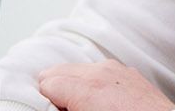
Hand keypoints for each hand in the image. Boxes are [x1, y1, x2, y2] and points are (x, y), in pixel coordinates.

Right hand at [36, 60, 174, 110]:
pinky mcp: (128, 73)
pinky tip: (102, 102)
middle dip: (56, 90)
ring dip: (74, 85)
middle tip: (66, 110)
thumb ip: (65, 110)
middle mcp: (100, 72)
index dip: (47, 102)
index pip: (46, 84)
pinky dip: (94, 83)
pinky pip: (100, 71)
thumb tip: (53, 107)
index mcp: (87, 88)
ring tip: (85, 107)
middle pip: (57, 70)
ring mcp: (116, 70)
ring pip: (78, 69)